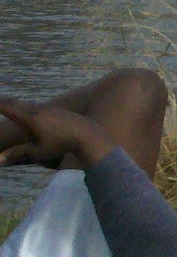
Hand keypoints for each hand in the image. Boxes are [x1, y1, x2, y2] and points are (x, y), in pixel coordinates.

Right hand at [0, 99, 115, 169]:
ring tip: (10, 104)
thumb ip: (18, 154)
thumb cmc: (60, 144)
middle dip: (7, 103)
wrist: (87, 135)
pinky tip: (31, 109)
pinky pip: (40, 108)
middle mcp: (41, 110)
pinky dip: (29, 107)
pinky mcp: (60, 112)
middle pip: (20, 104)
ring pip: (30, 105)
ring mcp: (52, 109)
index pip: (11, 109)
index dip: (0, 104)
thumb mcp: (37, 152)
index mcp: (33, 118)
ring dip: (19, 104)